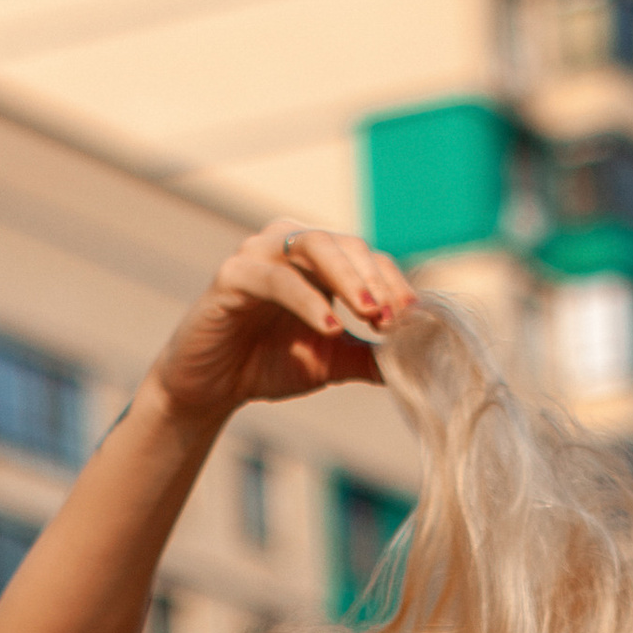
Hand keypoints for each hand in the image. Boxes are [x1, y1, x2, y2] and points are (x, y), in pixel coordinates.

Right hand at [149, 221, 417, 435]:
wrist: (211, 388)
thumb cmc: (269, 364)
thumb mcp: (332, 361)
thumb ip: (371, 355)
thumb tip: (421, 357)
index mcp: (316, 259)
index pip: (366, 257)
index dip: (392, 285)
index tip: (411, 319)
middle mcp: (288, 244)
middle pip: (345, 244)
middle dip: (374, 280)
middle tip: (393, 317)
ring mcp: (258, 253)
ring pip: (313, 246)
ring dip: (347, 278)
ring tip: (369, 314)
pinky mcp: (231, 275)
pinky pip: (277, 278)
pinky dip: (308, 301)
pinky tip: (330, 327)